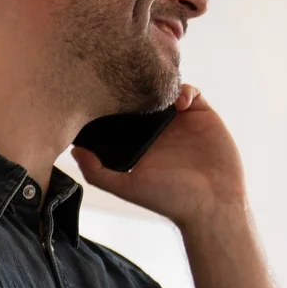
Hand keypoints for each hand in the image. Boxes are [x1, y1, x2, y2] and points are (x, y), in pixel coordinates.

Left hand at [73, 84, 247, 231]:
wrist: (213, 203)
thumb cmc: (169, 199)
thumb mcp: (126, 187)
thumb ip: (96, 172)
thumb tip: (73, 151)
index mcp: (136, 143)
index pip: (119, 115)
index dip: (112, 103)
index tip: (105, 95)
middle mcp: (156, 130)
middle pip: (140, 98)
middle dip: (134, 88)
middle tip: (128, 84)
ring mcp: (179, 121)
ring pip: (164, 91)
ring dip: (159, 86)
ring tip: (155, 92)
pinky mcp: (202, 115)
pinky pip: (190, 92)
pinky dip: (184, 90)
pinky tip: (179, 103)